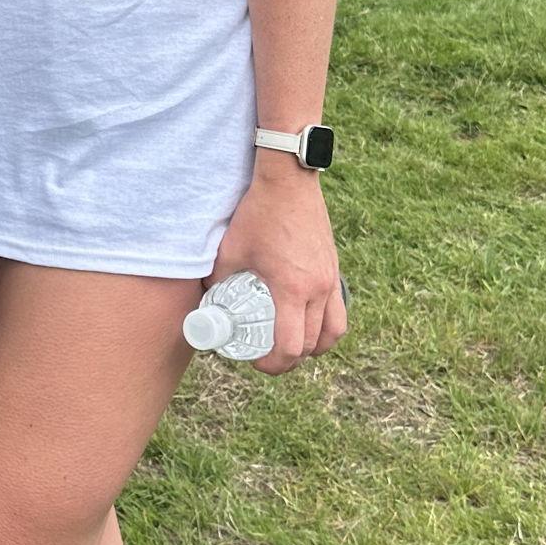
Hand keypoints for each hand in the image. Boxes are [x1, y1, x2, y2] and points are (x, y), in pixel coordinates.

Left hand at [212, 157, 346, 375]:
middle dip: (290, 359)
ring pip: (334, 331)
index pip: (291, 346)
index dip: (273, 364)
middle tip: (267, 356)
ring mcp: (331, 278)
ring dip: (315, 345)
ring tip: (291, 343)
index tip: (256, 362)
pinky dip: (325, 323)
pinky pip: (338, 308)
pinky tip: (305, 316)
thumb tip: (206, 302)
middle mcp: (318, 288)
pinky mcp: (334, 267)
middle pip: (313, 345)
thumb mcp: (229, 250)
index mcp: (292, 288)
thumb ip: (217, 279)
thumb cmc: (257, 212)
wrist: (288, 180)